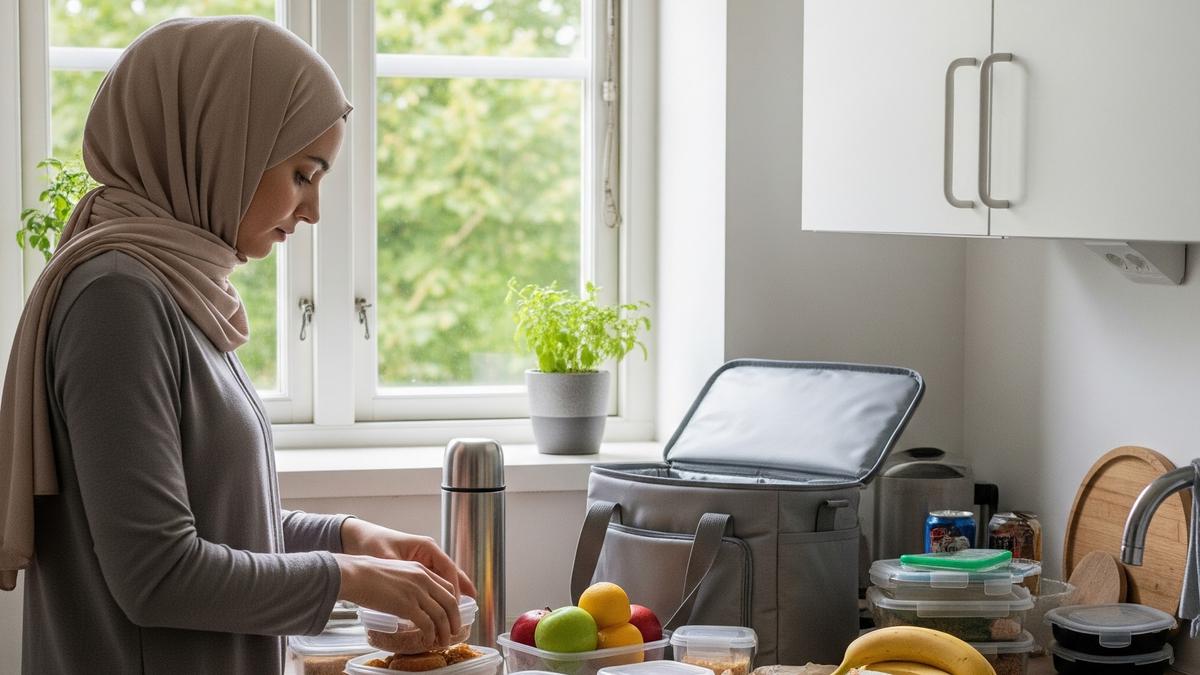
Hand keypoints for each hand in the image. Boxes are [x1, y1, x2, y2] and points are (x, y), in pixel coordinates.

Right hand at [334, 554, 460, 647]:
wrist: (356, 574)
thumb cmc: (368, 574)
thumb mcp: (396, 571)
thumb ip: (407, 581)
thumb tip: (409, 598)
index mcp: (421, 569)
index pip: (447, 586)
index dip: (453, 602)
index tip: (452, 613)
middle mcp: (423, 579)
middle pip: (449, 601)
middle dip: (455, 619)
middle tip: (455, 630)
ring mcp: (416, 592)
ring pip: (441, 615)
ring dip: (446, 631)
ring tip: (444, 641)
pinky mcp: (407, 605)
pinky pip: (426, 624)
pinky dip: (431, 635)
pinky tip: (428, 640)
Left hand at [340, 518, 477, 598]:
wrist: (360, 538)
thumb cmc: (374, 544)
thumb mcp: (387, 559)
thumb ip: (401, 575)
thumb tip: (412, 594)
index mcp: (426, 547)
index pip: (448, 568)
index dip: (455, 586)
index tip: (456, 604)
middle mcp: (429, 552)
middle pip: (450, 572)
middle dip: (460, 589)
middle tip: (470, 606)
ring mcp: (424, 559)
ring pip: (443, 577)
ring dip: (452, 591)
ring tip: (463, 607)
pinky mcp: (417, 567)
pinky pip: (433, 580)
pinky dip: (440, 591)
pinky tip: (444, 603)